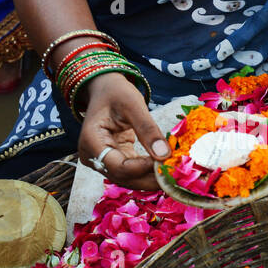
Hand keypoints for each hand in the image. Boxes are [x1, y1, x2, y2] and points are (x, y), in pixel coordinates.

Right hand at [77, 73, 169, 189]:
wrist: (105, 89)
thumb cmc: (116, 92)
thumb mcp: (133, 104)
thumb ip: (147, 129)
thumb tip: (164, 155)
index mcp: (92, 141)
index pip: (118, 167)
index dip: (143, 169)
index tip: (167, 163)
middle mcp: (92, 156)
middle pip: (123, 177)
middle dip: (150, 178)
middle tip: (176, 175)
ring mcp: (102, 160)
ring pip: (128, 178)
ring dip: (151, 178)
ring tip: (174, 173)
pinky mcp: (114, 160)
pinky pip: (132, 171)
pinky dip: (149, 171)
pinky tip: (166, 168)